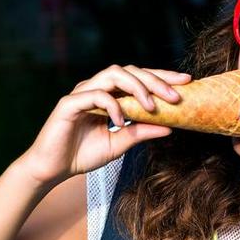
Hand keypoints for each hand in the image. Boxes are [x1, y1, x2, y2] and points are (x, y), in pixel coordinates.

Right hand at [18, 64, 192, 185]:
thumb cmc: (82, 155)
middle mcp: (96, 88)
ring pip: (113, 75)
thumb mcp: (119, 144)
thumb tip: (170, 128)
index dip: (162, 78)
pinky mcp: (69, 104)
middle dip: (156, 81)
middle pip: (130, 71)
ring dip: (137, 88)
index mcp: (109, 95)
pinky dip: (112, 106)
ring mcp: (82, 93)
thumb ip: (141, 133)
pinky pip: (95, 96)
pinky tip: (121, 121)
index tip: (187, 83)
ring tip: (152, 107)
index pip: (138, 78)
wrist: (53, 169)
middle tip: (176, 96)